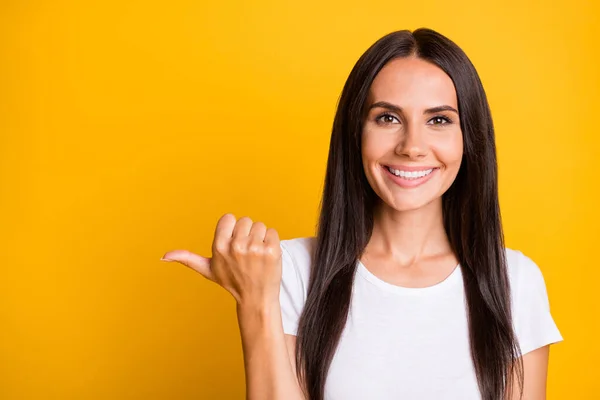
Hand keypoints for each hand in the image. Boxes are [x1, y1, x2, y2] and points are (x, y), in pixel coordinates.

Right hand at [161, 213, 282, 306]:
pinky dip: (272, 242)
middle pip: (245, 221)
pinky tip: (267, 256)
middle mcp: (236, 247)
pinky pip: (273, 232)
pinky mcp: (272, 251)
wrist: (256, 298)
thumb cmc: (232, 282)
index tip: (233, 244)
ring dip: (260, 238)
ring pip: (260, 225)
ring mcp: (255, 249)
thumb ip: (187, 259)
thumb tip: (163, 257)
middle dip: (247, 234)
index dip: (232, 229)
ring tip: (257, 256)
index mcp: (219, 247)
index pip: (229, 218)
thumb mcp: (208, 270)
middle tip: (247, 253)